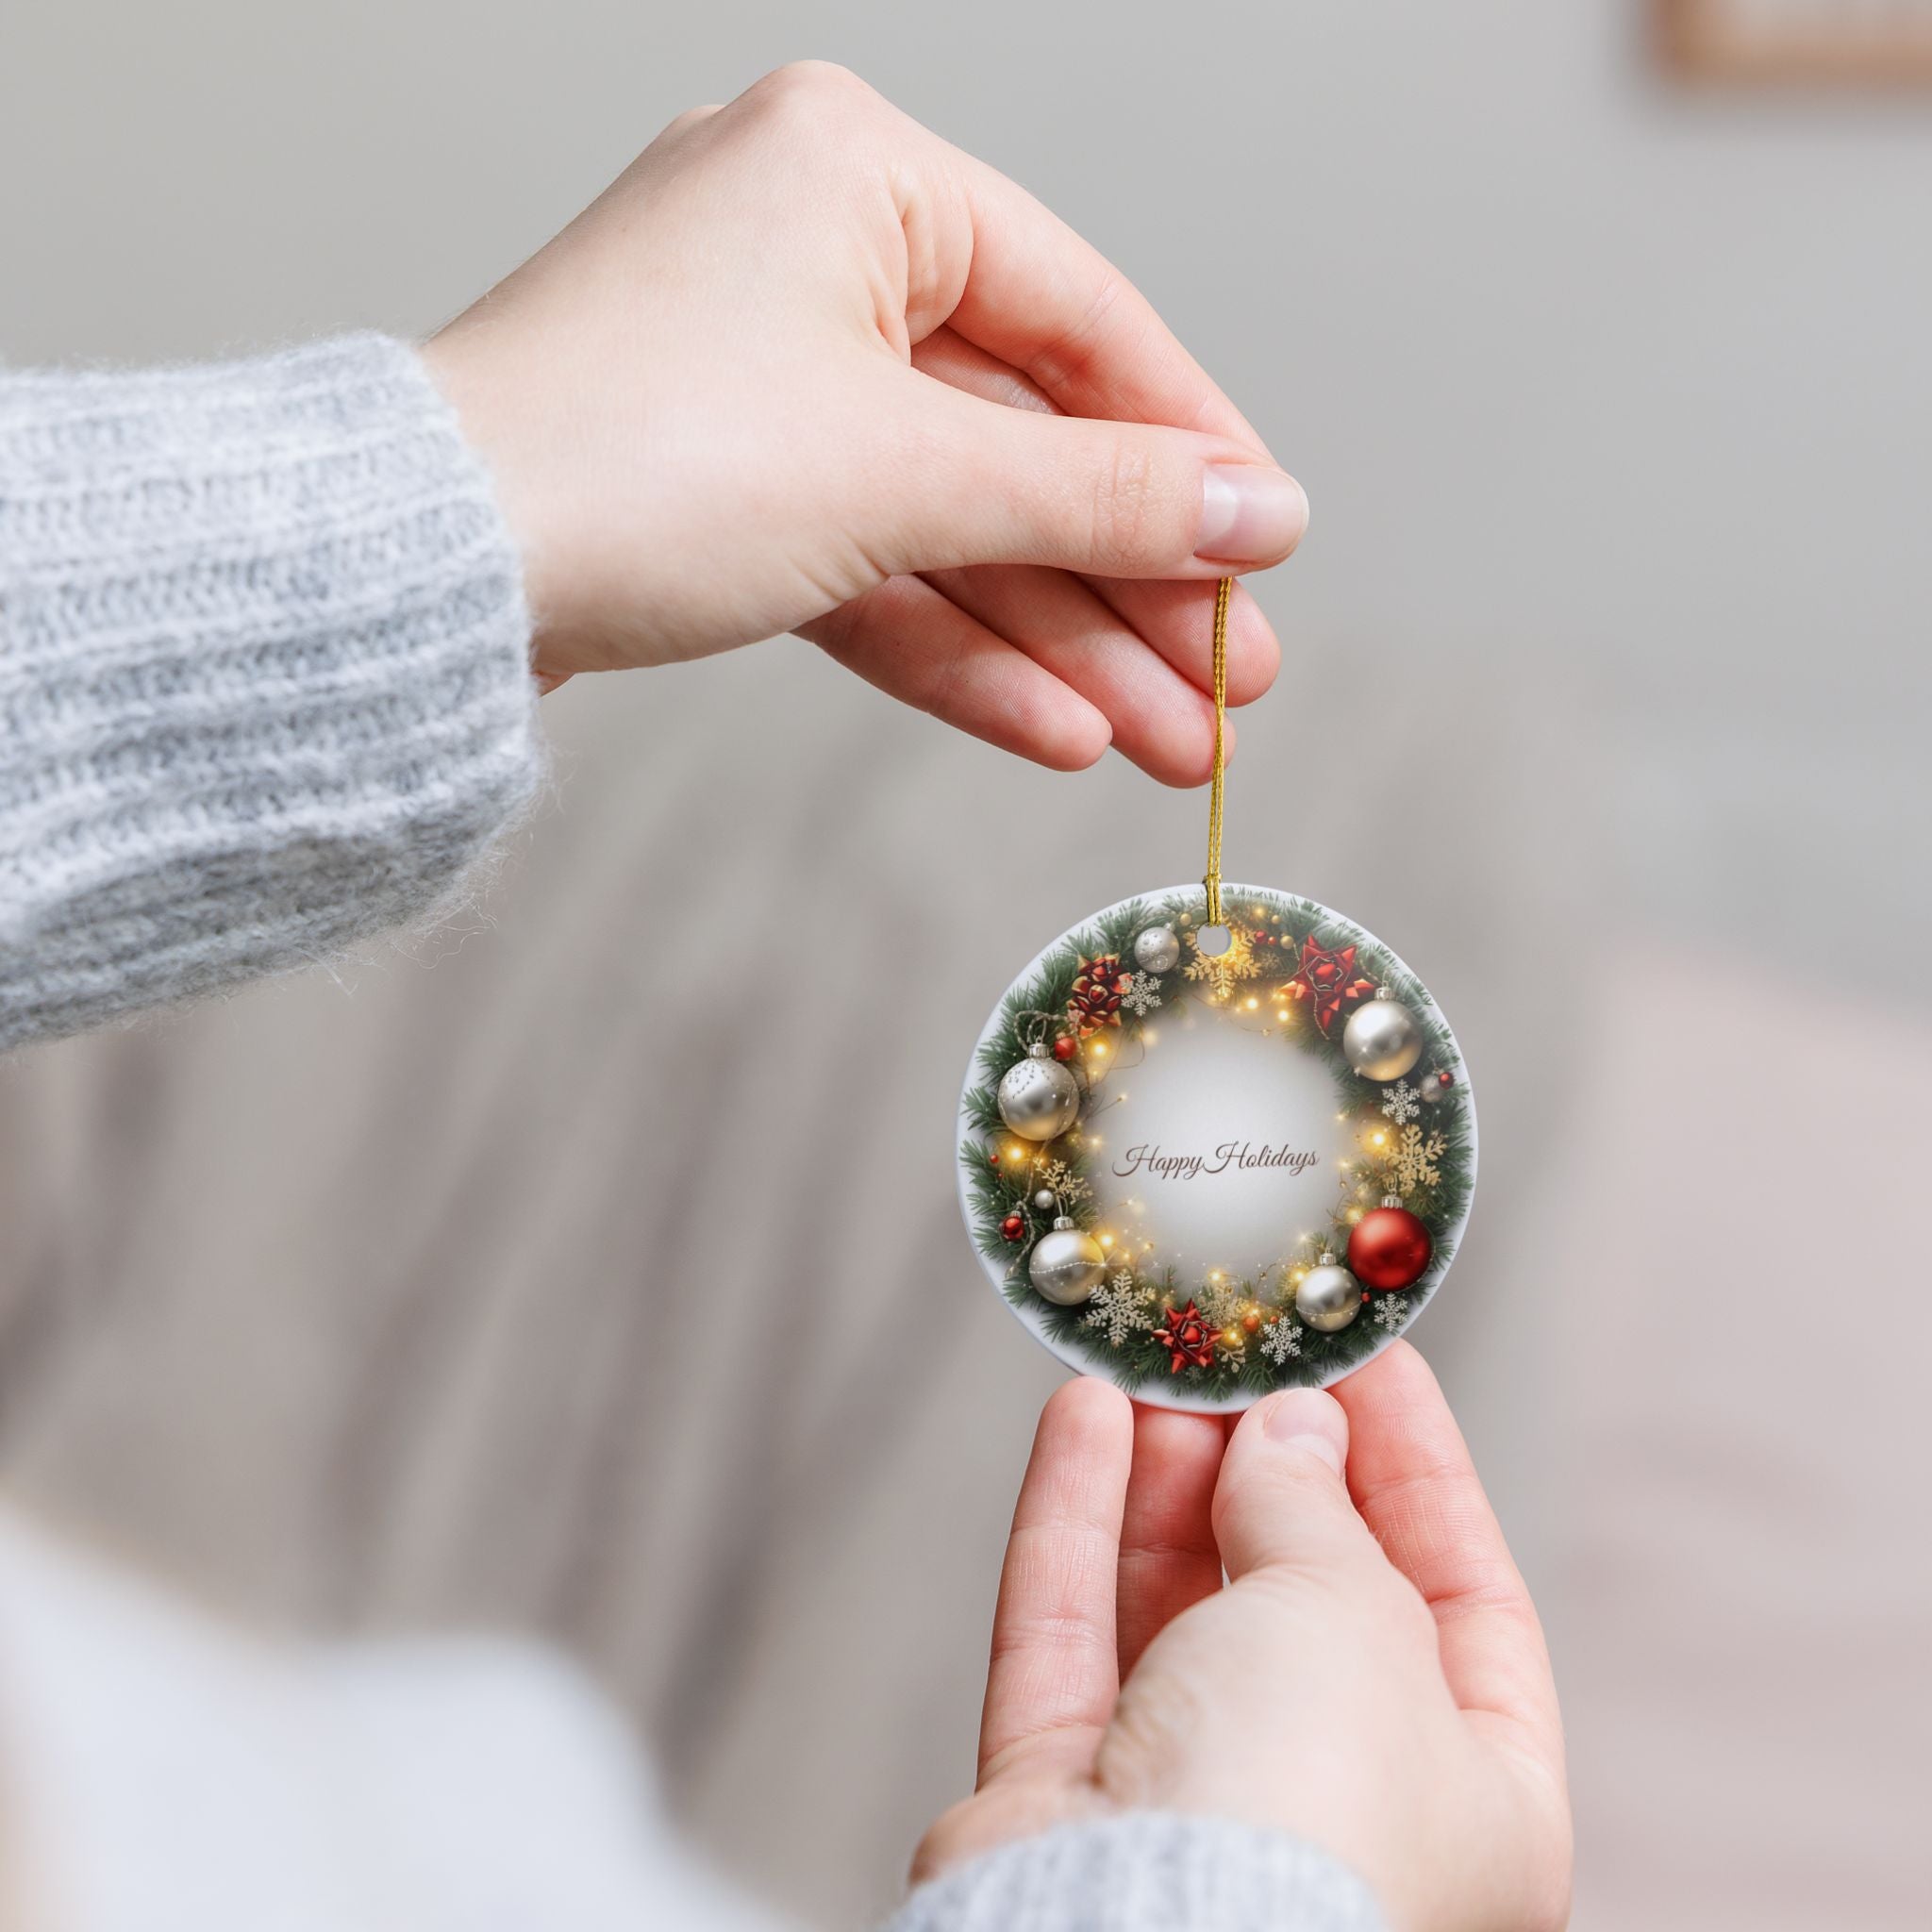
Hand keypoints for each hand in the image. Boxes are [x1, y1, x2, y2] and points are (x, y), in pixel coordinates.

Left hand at [424, 61, 1305, 782]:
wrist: (420, 580)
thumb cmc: (633, 458)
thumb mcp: (907, 473)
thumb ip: (1098, 496)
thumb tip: (1260, 513)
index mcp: (853, 174)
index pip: (1080, 318)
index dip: (1188, 447)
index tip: (1268, 550)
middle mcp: (806, 260)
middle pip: (1019, 442)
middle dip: (1128, 585)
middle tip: (1229, 689)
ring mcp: (756, 383)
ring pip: (950, 526)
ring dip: (1061, 644)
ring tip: (1170, 744)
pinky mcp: (719, 493)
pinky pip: (870, 569)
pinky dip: (957, 651)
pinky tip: (1057, 731)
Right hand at [916, 1343, 1571, 1931]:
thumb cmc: (1302, 1817)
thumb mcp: (1352, 1610)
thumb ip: (1316, 1506)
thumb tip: (1289, 1430)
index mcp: (1480, 1804)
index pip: (1465, 1597)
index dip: (1414, 1468)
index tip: (1366, 1361)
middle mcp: (1340, 1813)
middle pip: (1306, 1598)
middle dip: (1269, 1465)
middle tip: (1241, 1356)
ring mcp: (1194, 1813)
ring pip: (1178, 1610)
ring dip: (1166, 1480)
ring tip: (1157, 1369)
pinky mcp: (1067, 1804)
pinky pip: (1073, 1637)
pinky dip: (1075, 1523)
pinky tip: (1081, 1419)